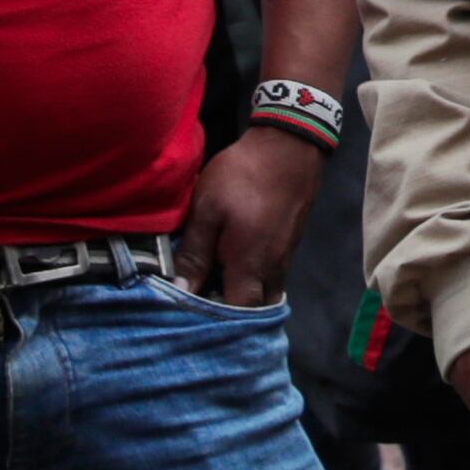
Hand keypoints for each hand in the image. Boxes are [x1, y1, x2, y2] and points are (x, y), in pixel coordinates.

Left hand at [172, 127, 323, 305]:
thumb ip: (194, 253)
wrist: (289, 145)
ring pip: (265, 294)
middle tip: (203, 309)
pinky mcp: (288, 244)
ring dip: (243, 299)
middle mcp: (272, 269)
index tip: (190, 320)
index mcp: (249, 265)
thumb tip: (180, 290)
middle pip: (255, 311)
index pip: (237, 313)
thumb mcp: (207, 209)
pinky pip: (271, 277)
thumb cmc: (243, 176)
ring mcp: (284, 257)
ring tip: (214, 290)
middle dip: (232, 317)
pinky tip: (232, 268)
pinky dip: (253, 283)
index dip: (215, 323)